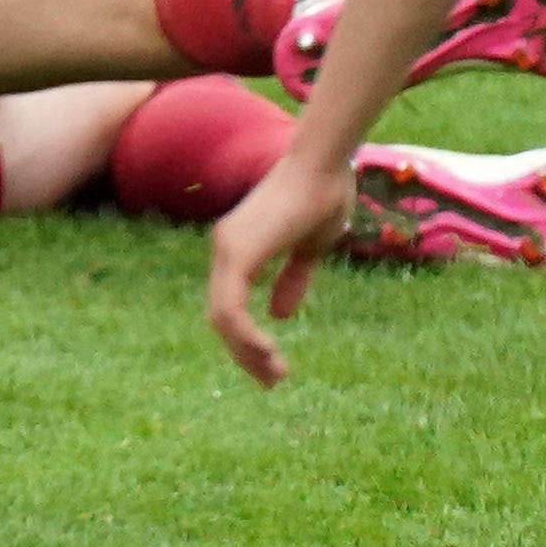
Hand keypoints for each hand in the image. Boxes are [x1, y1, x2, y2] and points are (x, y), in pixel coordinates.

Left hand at [207, 150, 359, 387]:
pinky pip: (231, 308)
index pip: (229, 306)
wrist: (325, 165)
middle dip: (244, 354)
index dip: (246, 339)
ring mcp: (227, 249)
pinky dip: (245, 336)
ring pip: (222, 318)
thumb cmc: (323, 197)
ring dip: (246, 352)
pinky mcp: (238, 253)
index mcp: (238, 249)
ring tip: (274, 374)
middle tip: (271, 381)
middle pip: (221, 317)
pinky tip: (268, 352)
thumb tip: (280, 316)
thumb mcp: (309, 249)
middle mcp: (224, 249)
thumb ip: (291, 279)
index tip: (270, 365)